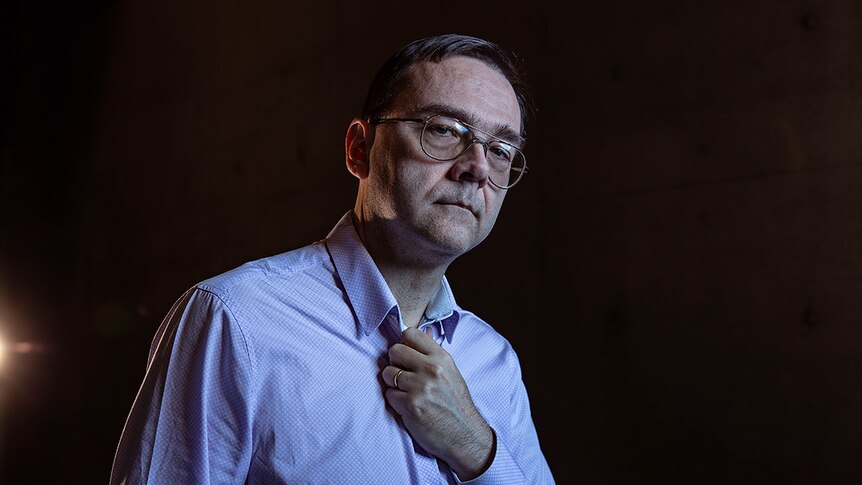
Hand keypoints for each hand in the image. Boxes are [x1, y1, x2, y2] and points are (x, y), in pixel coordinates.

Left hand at [382, 327, 493, 479]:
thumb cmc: (456, 404)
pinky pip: (389, 394)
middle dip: (394, 362)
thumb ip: (434, 352)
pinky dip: (395, 400)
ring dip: (392, 383)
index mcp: (442, 358)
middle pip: (394, 351)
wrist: (465, 435)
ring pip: (388, 373)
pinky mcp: (410, 406)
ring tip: (406, 391)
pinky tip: (408, 405)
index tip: (406, 354)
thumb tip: (424, 330)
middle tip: (402, 373)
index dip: (404, 343)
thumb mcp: (451, 372)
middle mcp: (431, 369)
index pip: (411, 333)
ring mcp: (420, 388)